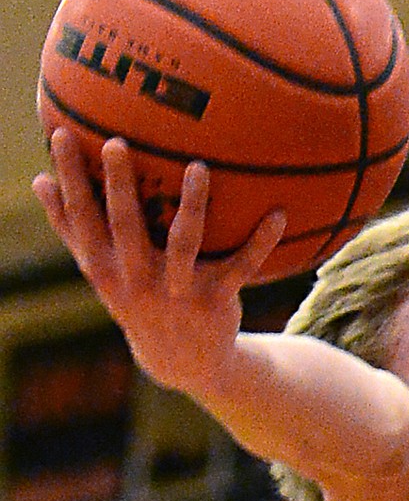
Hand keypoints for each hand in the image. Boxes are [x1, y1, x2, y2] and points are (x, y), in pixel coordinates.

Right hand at [32, 130, 284, 398]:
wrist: (183, 362)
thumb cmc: (137, 299)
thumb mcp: (102, 273)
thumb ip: (72, 230)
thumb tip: (39, 182)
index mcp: (107, 270)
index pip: (81, 220)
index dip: (70, 181)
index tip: (60, 137)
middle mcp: (139, 280)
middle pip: (125, 227)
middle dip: (120, 187)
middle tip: (115, 143)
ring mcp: (178, 291)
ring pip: (184, 243)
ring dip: (192, 205)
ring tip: (199, 167)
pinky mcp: (216, 300)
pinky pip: (241, 266)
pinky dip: (260, 241)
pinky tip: (278, 213)